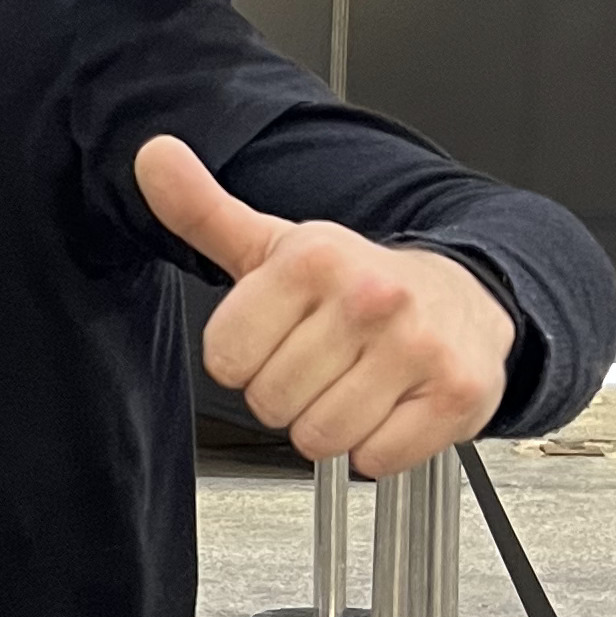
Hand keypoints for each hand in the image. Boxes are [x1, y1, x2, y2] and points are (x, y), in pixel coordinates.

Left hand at [135, 133, 512, 476]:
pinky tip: (393, 404)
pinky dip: (378, 446)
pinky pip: (374, 460)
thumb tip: (151, 156)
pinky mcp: (455, 395)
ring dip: (333, 424)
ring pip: (321, 438)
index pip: (225, 360)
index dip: (246, 361)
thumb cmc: (356, 283)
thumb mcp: (274, 245)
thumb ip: (203, 211)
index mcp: (313, 260)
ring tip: (358, 382)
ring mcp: (417, 347)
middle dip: (291, 395)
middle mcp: (370, 298)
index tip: (280, 337)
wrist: (464, 298)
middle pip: (271, 404)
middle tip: (326, 362)